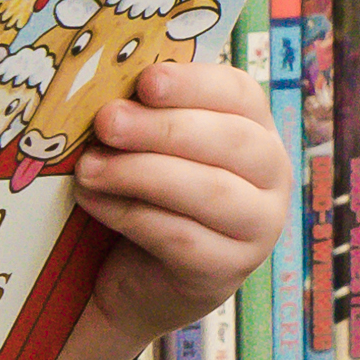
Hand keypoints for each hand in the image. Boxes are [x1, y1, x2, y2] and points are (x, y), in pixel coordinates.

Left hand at [41, 57, 296, 359]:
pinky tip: (92, 200)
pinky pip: (181, 237)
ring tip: (88, 167)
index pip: (239, 93)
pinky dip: (129, 215)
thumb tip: (106, 93)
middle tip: (106, 121)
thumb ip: (141, 115)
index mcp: (256, 129)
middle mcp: (270, 176)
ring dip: (141, 173)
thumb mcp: (148, 147)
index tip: (146, 80)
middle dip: (163, 128)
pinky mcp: (225, 271)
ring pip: (209, 191)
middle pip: (231, 140)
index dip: (194, 83)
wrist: (137, 278)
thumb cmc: (147, 194)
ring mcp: (257, 228)